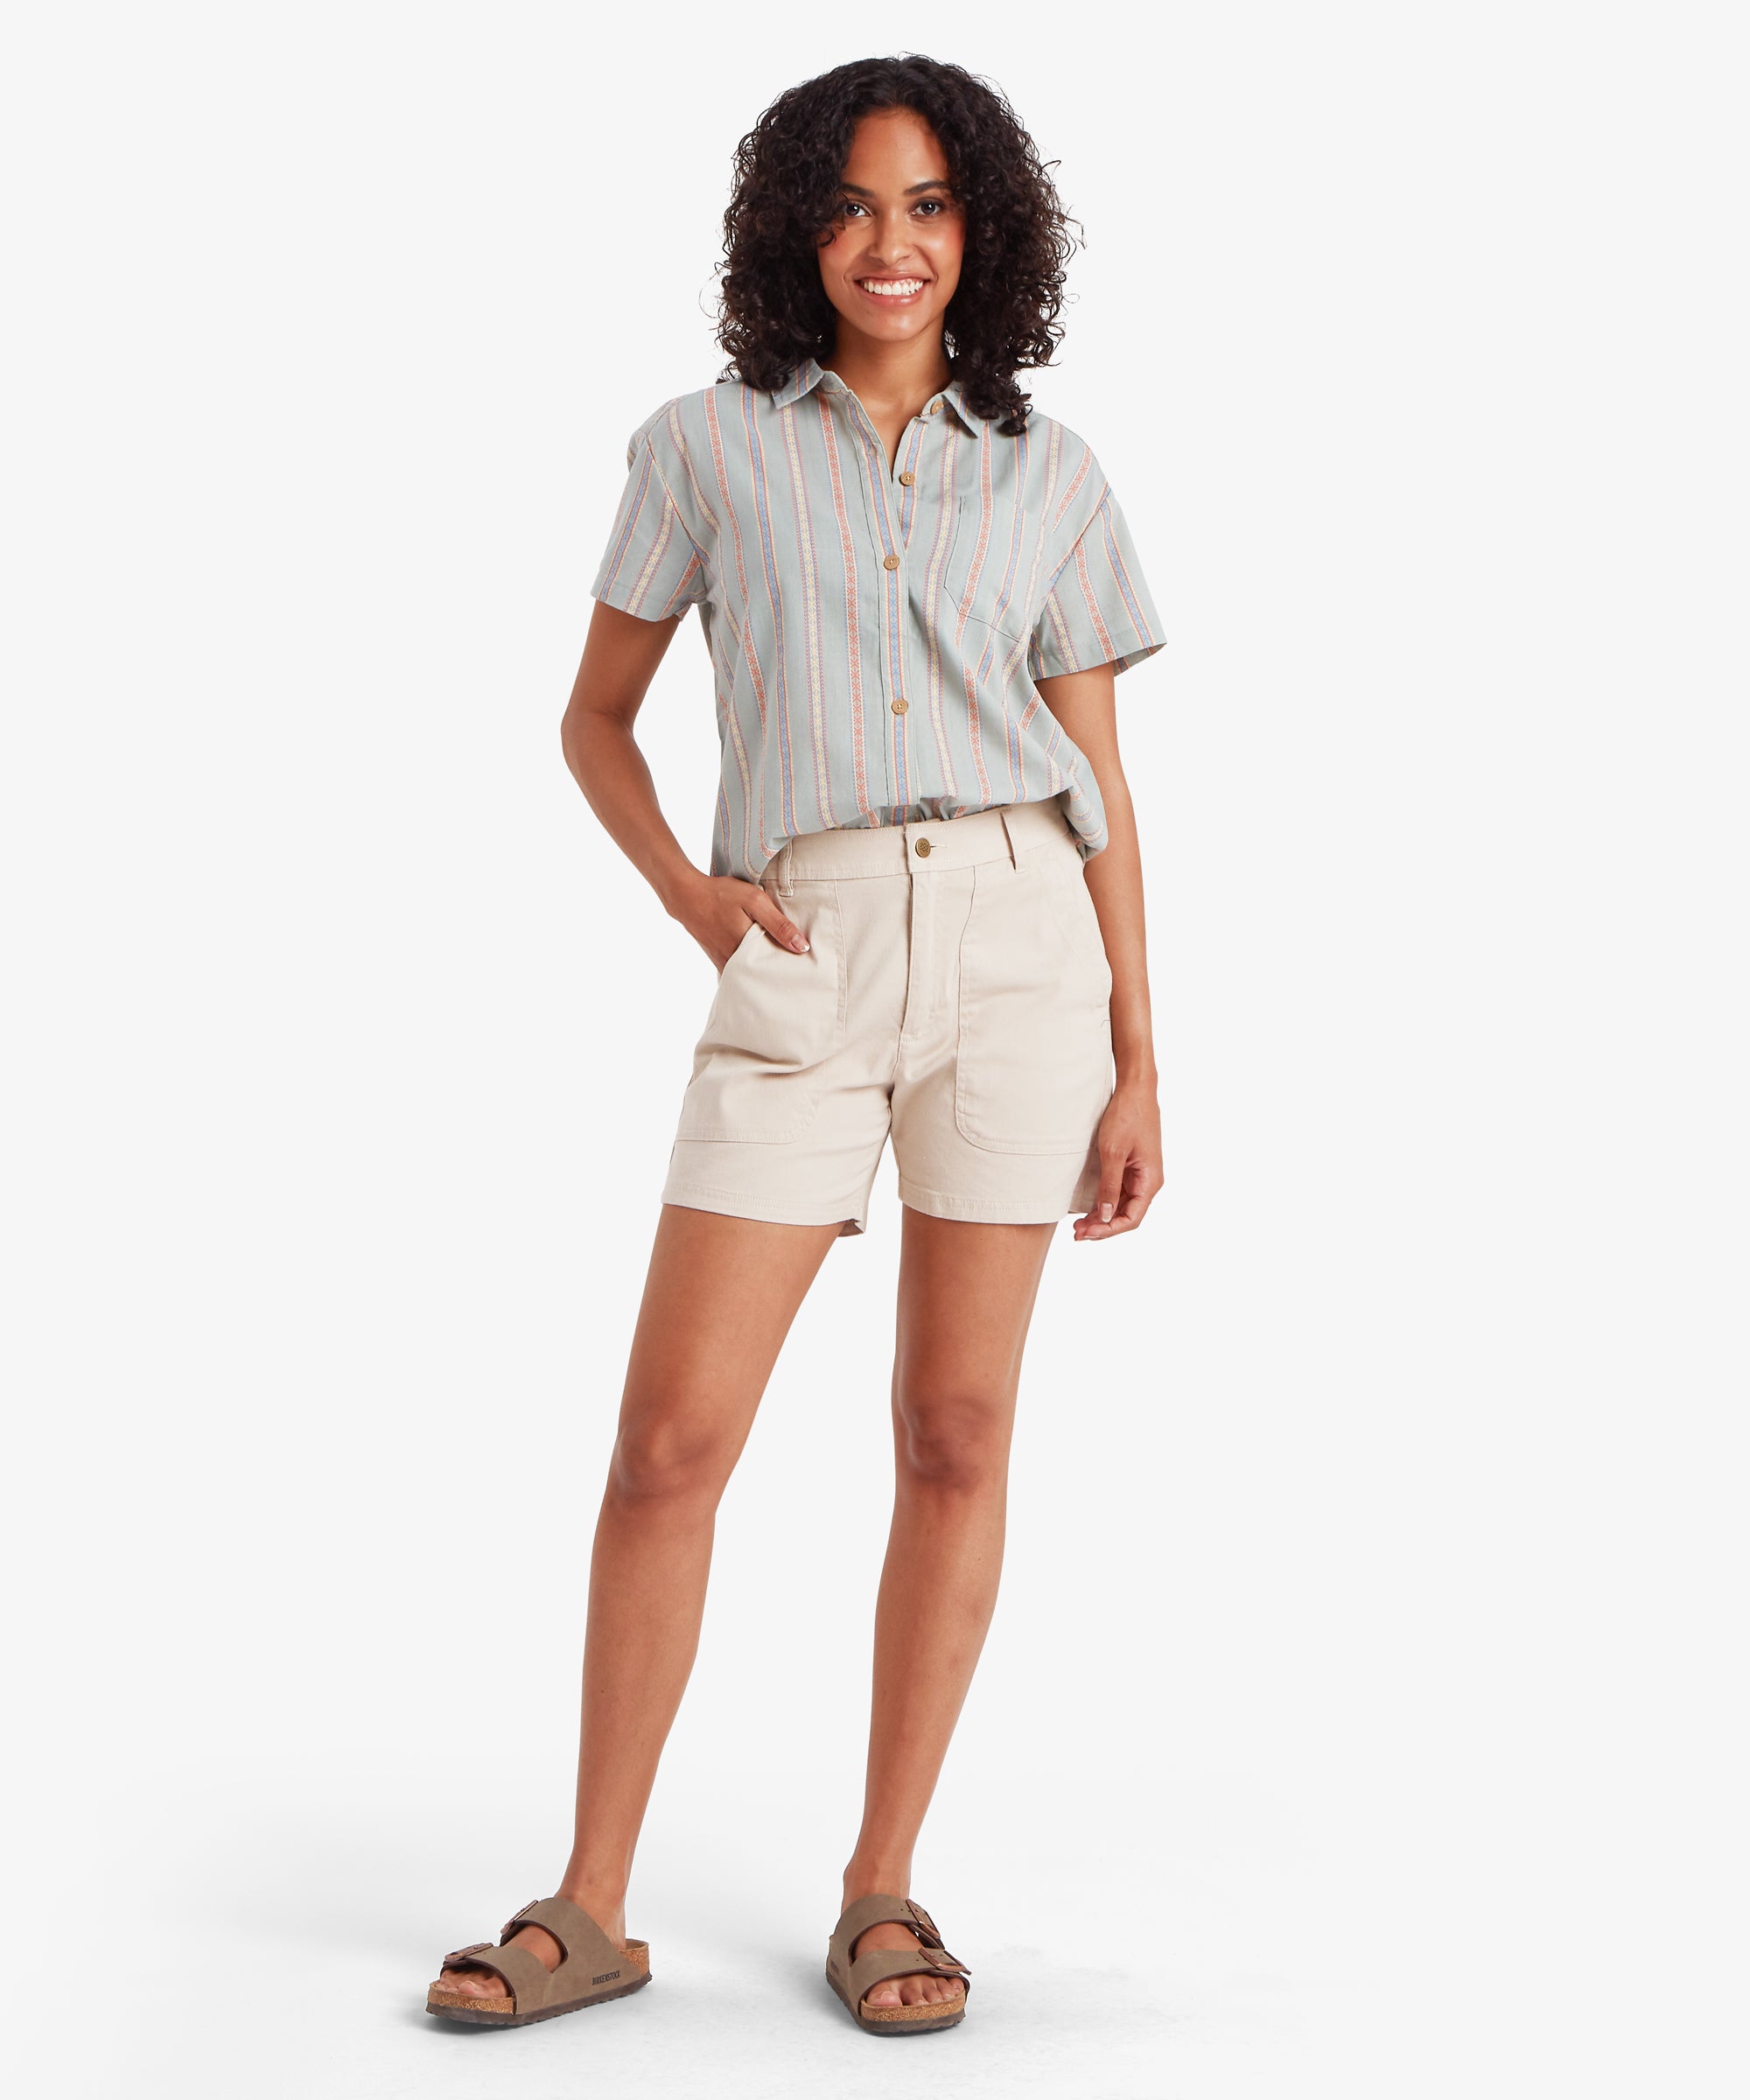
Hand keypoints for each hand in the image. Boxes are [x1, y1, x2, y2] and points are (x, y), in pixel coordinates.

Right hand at [674, 873, 811, 974]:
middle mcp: (734, 962)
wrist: (687, 896)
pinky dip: (745, 968)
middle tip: (791, 971)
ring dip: (760, 972)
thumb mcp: (755, 902)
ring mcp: (723, 962)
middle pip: (761, 974)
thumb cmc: (721, 895)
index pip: (774, 968)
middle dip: (775, 974)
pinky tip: (753, 960)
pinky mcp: (716, 959)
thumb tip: (802, 947)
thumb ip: (779, 925)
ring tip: (775, 967)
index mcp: (747, 951)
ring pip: (747, 974)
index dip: (788, 968)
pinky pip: (735, 970)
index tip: (801, 968)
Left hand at [1073, 1080, 1162, 1239]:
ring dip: (1102, 1217)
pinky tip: (1088, 1210)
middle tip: (1077, 1233)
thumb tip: (1105, 1215)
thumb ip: (1109, 1186)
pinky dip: (1104, 1203)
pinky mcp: (1131, 1167)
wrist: (1135, 1091)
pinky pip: (1119, 1192)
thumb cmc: (1127, 1117)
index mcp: (1150, 1181)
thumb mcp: (1113, 1153)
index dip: (1109, 1230)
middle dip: (1102, 1227)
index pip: (1131, 1218)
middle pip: (1126, 1215)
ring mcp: (1139, 1175)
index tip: (1087, 1234)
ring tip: (1079, 1226)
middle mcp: (1148, 1181)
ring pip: (1121, 1205)